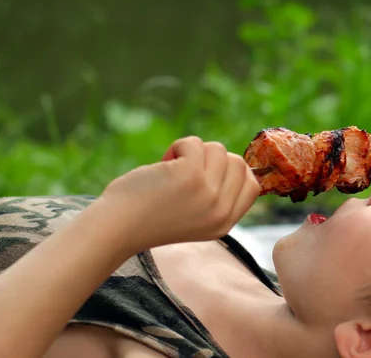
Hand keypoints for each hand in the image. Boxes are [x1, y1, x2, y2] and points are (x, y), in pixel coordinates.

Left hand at [97, 136, 260, 252]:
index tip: (211, 171)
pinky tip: (162, 164)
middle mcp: (221, 211)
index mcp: (225, 224)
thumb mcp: (195, 219)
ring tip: (171, 169)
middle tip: (186, 170)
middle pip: (238, 163)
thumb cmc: (149, 217)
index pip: (253, 186)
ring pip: (217, 149)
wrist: (117, 228)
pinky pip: (194, 143)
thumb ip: (216, 198)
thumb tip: (230, 160)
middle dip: (212, 159)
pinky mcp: (191, 175)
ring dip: (192, 151)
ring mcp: (208, 193)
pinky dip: (178, 146)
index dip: (235, 171)